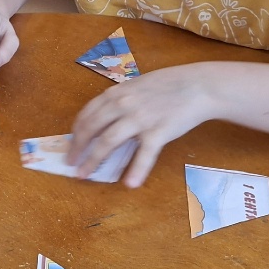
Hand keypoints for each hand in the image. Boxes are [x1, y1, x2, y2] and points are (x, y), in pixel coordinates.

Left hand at [68, 67, 216, 188]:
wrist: (198, 86)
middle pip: (91, 129)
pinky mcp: (158, 132)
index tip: (70, 145)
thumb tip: (104, 118)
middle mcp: (123, 105)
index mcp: (116, 93)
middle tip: (71, 165)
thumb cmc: (168, 85)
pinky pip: (143, 155)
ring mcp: (139, 118)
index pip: (87, 114)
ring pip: (108, 142)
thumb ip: (120, 100)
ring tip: (85, 176)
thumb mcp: (137, 86)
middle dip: (78, 149)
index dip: (75, 133)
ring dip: (93, 161)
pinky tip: (129, 184)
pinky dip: (136, 171)